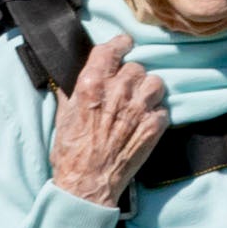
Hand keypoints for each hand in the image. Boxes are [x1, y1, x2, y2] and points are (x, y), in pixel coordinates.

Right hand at [50, 36, 169, 205]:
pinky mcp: (153, 127)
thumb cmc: (70, 151)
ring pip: (155, 82)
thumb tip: (77, 76)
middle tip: (126, 89)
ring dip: (148, 90)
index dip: (121, 44)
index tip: (125, 44)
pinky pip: (163, 109)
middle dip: (131, 76)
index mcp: (92, 84)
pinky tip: (145, 122)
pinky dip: (156, 114)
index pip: (112, 49)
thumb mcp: (63, 114)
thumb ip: (72, 90)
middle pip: (136, 66)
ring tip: (140, 102)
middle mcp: (117, 92)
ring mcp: (138, 109)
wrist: (87, 183)